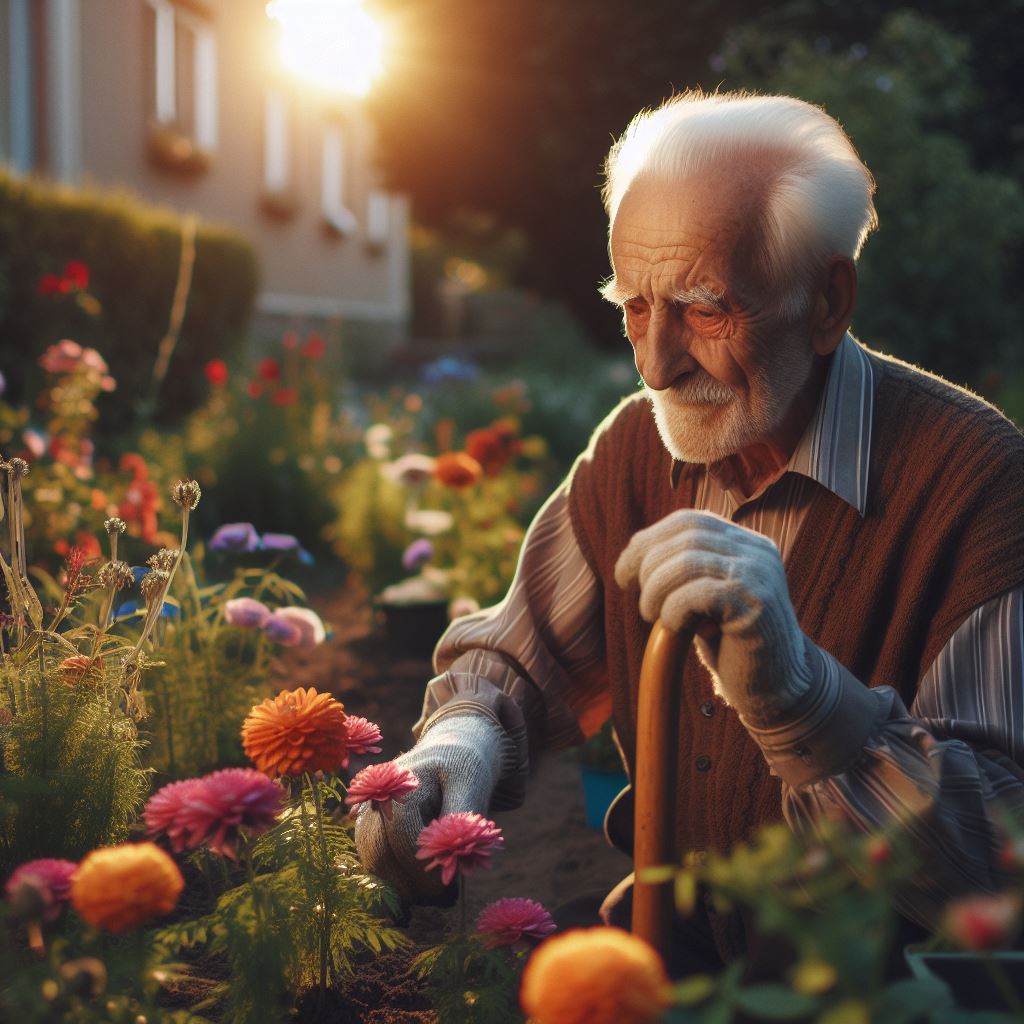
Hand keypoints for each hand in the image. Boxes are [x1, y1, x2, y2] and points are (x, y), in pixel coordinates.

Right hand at [354, 710, 503, 904]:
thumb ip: (459, 819)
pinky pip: (372, 860)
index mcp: (401, 782)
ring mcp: (368, 813)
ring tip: (434, 899)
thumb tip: (449, 864)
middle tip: (443, 901)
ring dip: (399, 889)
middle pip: (380, 853)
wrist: (449, 749)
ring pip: (372, 861)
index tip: (448, 891)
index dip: (422, 869)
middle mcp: (376, 797)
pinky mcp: (369, 828)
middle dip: (410, 886)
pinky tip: (414, 898)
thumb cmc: (463, 766)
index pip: (402, 835)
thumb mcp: (472, 783)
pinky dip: (391, 883)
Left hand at [614, 509, 812, 722]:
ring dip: (656, 590)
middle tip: (641, 603)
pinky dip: (673, 609)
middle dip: (647, 565)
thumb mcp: (704, 598)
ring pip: (687, 561)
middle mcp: (757, 551)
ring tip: (652, 616)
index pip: (689, 521)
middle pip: (686, 535)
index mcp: (746, 543)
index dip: (648, 541)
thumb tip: (634, 555)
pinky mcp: (756, 605)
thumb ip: (683, 570)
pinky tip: (675, 628)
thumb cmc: (731, 643)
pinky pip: (698, 593)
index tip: (623, 573)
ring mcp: (760, 575)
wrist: (777, 687)